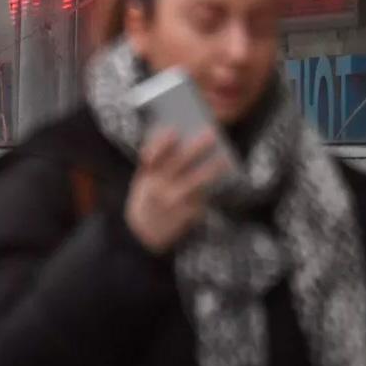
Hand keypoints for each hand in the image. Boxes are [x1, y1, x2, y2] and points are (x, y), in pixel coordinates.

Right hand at [124, 129, 230, 253]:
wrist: (141, 235)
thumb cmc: (147, 200)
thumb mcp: (143, 181)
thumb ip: (157, 165)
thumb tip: (182, 142)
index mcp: (146, 178)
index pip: (152, 156)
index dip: (161, 143)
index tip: (174, 130)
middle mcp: (158, 189)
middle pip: (178, 164)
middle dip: (195, 148)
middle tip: (211, 133)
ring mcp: (173, 203)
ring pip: (195, 183)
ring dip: (211, 170)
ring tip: (224, 160)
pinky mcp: (185, 216)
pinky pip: (202, 199)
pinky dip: (212, 189)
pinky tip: (224, 179)